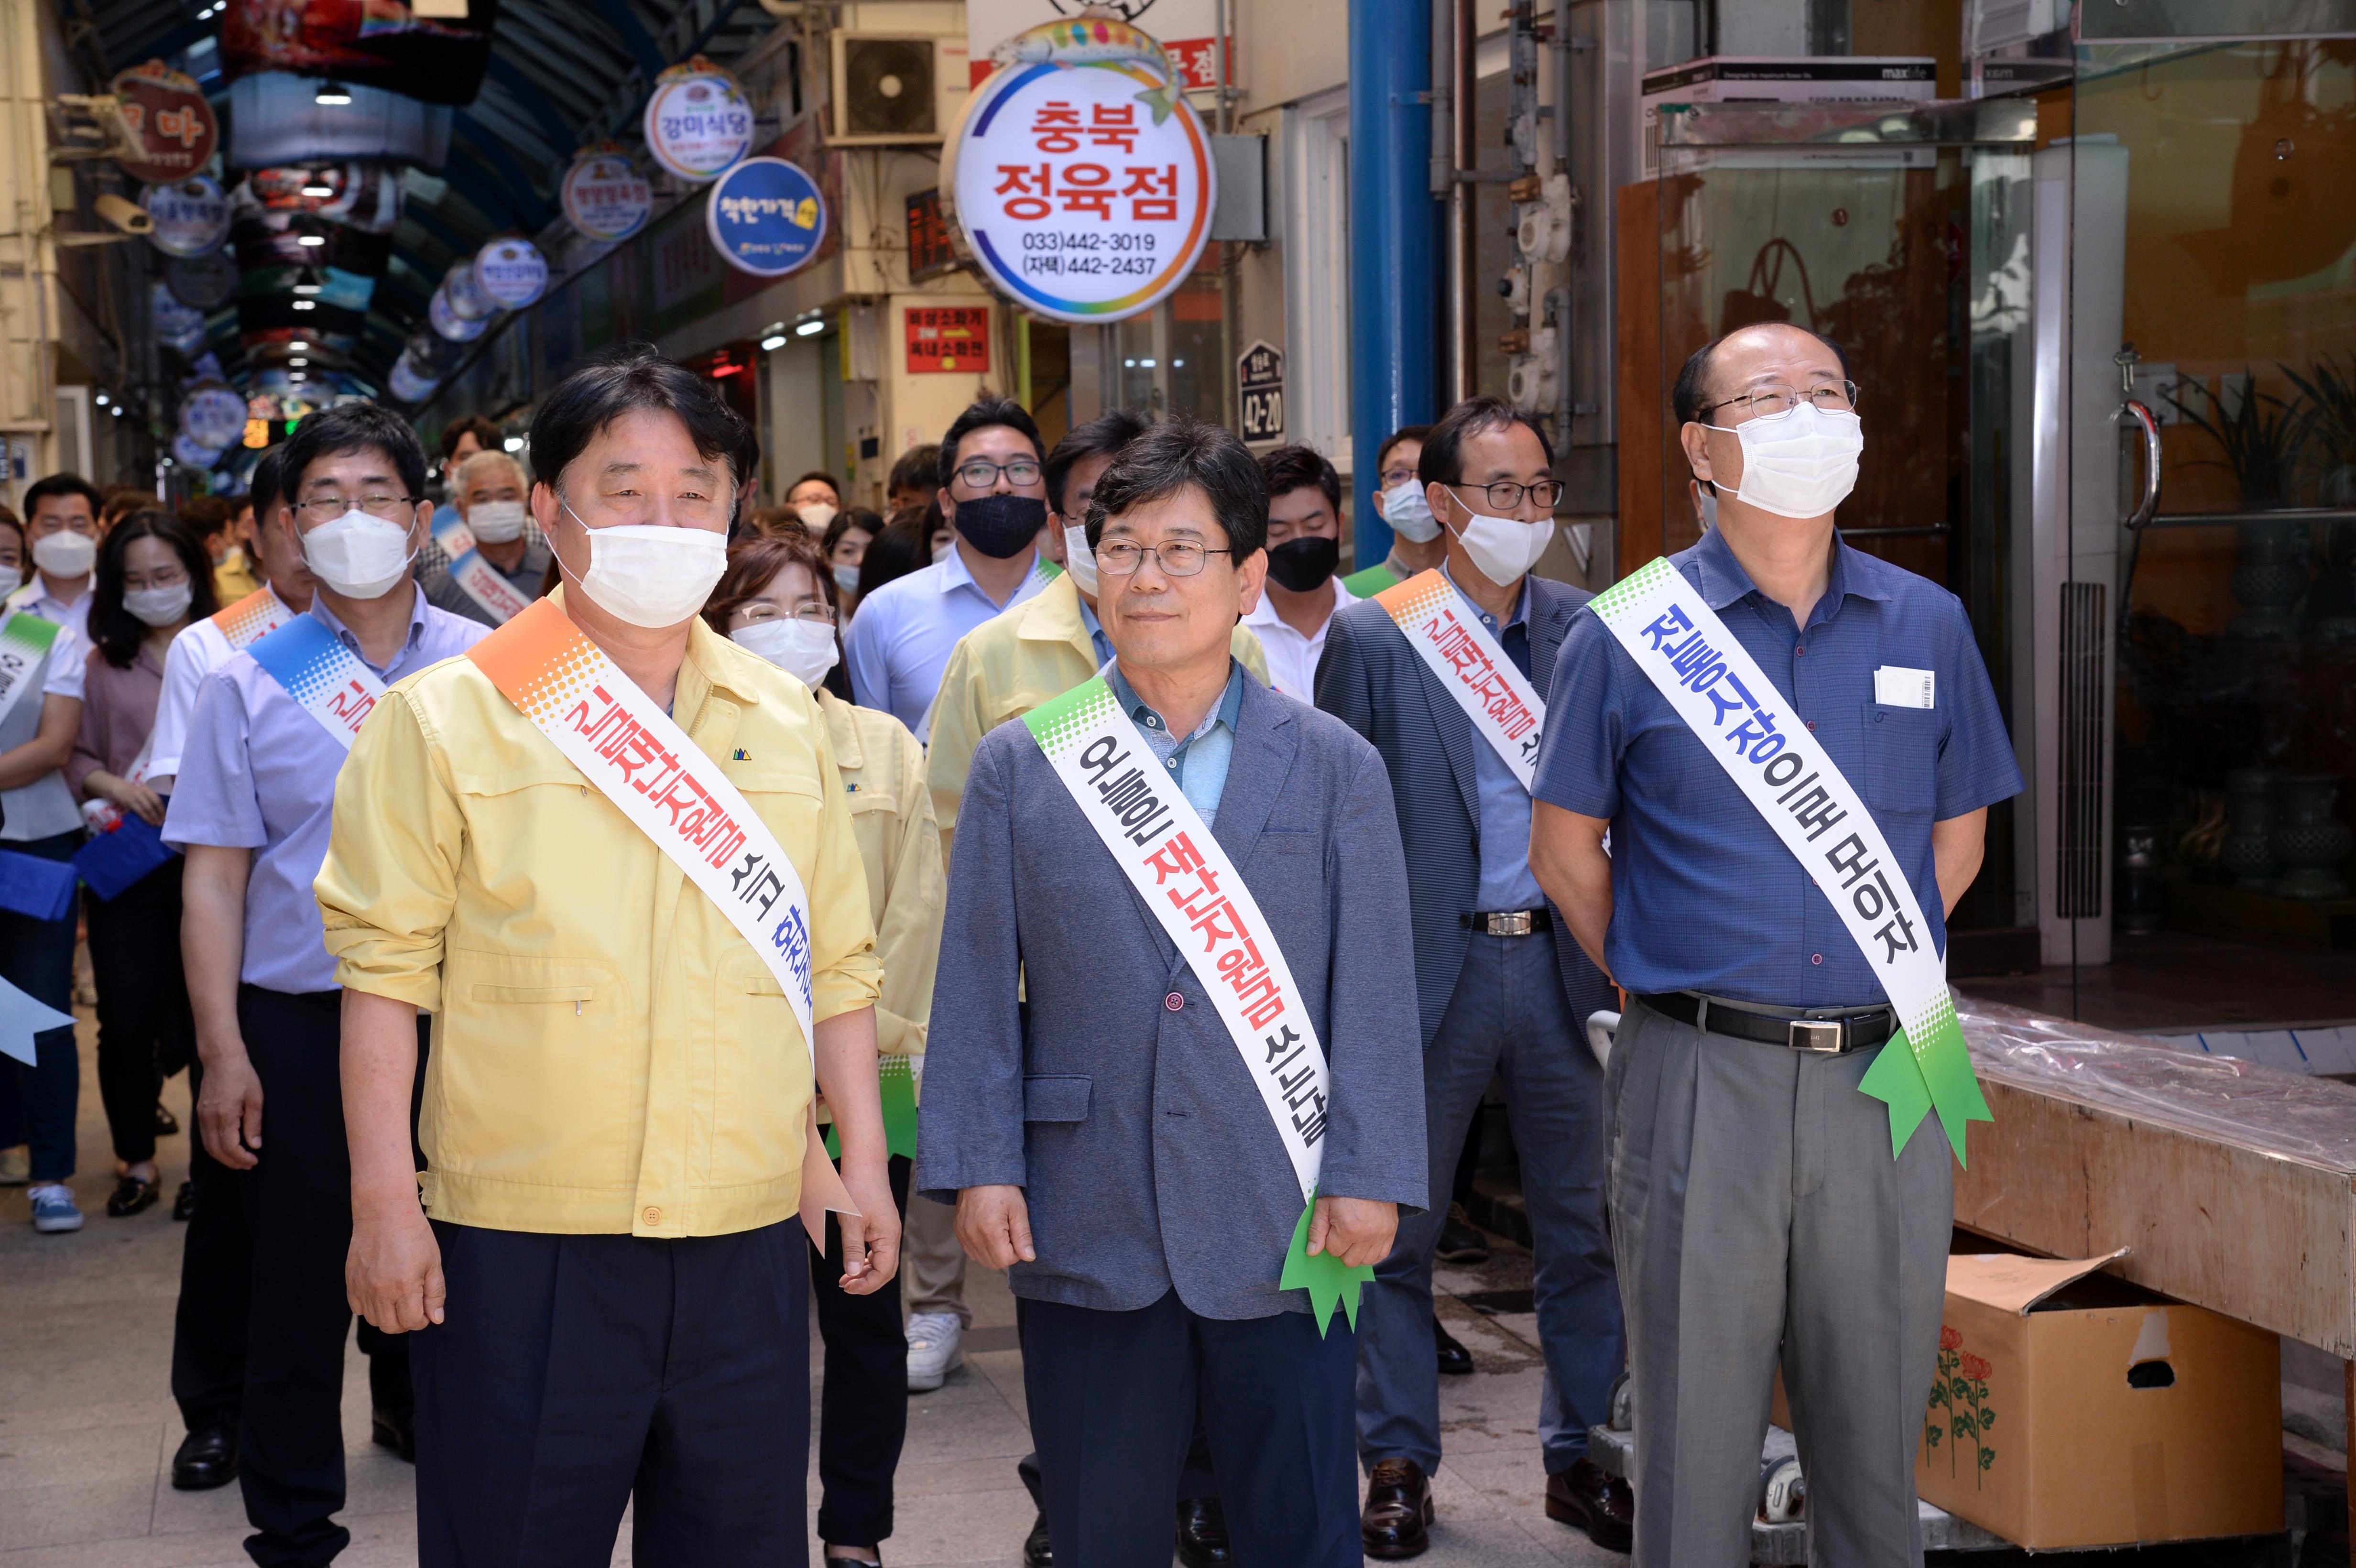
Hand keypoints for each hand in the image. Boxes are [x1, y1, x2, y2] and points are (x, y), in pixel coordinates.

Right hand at [107, 775, 165, 825]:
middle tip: (163, 821)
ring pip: (148, 809)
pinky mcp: (130, 803)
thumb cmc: (131, 791)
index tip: (166, 815)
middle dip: (159, 813)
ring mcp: (136, 798)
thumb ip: (149, 798)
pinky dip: (146, 818)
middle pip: (154, 804)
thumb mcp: (141, 792)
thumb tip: (159, 811)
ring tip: (157, 824)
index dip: (162, 808)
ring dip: (153, 817)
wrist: (116, 787)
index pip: (157, 799)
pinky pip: (140, 812)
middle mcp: (143, 793)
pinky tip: (149, 822)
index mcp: (147, 790)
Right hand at [197, 1046, 262, 1168]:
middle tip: (247, 1165)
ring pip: (208, 1146)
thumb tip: (255, 1145)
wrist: (221, 1058)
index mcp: (224, 1116)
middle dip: (232, 1162)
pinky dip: (215, 1146)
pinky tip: (227, 1146)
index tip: (253, 1161)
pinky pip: (205, 1136)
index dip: (241, 1158)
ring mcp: (202, 1116)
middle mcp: (209, 1119)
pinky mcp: (200, 1112)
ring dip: (222, 1156)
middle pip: (216, 1151)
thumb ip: (254, 1124)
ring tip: (239, 1159)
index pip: (230, 1148)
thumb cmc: (242, 1075)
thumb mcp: (255, 1099)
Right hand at [347, 1200, 444, 1331]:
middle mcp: (381, 1292)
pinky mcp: (351, 1282)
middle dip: (405, 1322)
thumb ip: (435, 1294)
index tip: (425, 1309)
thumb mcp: (433, 1263)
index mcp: (405, 1287)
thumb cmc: (413, 1235)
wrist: (384, 1213)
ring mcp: (363, 1288)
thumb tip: (436, 1319)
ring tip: (397, 1299)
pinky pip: (357, 1308)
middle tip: (412, 1307)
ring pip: (374, 1320)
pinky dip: (369, 1308)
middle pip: (391, 1327)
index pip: (412, 1322)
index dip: (422, 1320)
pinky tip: (380, 1293)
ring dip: (388, 1317)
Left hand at [833, 1158, 900, 1295]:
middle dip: (866, 1281)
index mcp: (888, 1237)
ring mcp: (887, 1230)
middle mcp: (891, 1235)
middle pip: (885, 1269)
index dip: (867, 1284)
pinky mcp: (880, 1224)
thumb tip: (852, 1274)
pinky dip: (864, 1259)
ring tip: (846, 1278)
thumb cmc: (857, 1190)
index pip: (884, 1272)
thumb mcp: (851, 1222)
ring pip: (880, 1260)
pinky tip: (853, 1262)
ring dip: (864, 1272)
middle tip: (845, 1286)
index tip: (848, 1288)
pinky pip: (876, 1250)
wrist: (864, 1164)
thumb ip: (851, 1249)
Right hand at [956, 1184, 1034, 1269]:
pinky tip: (987, 1231)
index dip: (1016, 1251)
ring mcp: (963, 1234)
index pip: (1006, 1260)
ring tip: (998, 1230)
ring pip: (981, 1259)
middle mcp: (972, 1236)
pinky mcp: (958, 1231)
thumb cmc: (1002, 1188)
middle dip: (1005, 1253)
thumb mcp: (1018, 1210)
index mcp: (989, 1231)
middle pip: (993, 1263)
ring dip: (993, 1252)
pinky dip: (981, 1247)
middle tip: (1009, 1231)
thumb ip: (1023, 1236)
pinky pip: (971, 1251)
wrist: (979, 1172)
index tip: (1016, 1234)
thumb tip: (1029, 1257)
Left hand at [1307, 1195, 1395, 1268]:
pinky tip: (1365, 1241)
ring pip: (1364, 1261)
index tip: (1333, 1225)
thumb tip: (1312, 1252)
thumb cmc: (1344, 1189)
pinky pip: (1381, 1256)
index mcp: (1348, 1228)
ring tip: (1354, 1236)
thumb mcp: (1323, 1205)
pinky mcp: (1390, 1233)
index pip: (1333, 1250)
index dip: (1330, 1239)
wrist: (1368, 1175)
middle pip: (1349, 1260)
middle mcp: (1367, 1235)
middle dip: (1342, 1249)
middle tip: (1343, 1232)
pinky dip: (1372, 1252)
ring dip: (1357, 1253)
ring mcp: (1381, 1235)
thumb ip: (1316, 1230)